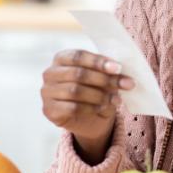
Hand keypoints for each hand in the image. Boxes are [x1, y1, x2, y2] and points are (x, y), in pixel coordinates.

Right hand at [40, 49, 135, 164]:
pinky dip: (91, 108)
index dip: (98, 62)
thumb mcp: (103, 76)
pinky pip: (72, 108)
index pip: (78, 56)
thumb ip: (110, 72)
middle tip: (125, 85)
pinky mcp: (49, 110)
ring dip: (100, 96)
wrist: (88, 117)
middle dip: (104, 80)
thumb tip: (122, 74)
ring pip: (75, 91)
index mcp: (62, 58)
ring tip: (117, 99)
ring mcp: (47, 92)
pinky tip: (103, 108)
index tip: (118, 68)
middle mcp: (50, 73)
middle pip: (78, 74)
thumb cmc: (95, 89)